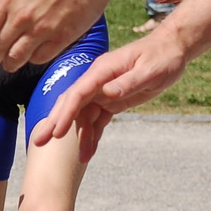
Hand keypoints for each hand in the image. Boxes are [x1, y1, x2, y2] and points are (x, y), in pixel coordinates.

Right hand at [31, 24, 190, 159]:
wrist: (171, 50)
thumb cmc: (162, 57)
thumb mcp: (150, 70)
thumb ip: (129, 82)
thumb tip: (108, 93)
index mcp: (103, 70)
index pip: (78, 93)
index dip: (65, 113)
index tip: (56, 132)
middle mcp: (98, 80)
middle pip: (72, 103)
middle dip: (55, 123)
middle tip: (39, 142)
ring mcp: (103, 90)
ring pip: (84, 116)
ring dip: (78, 136)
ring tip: (77, 160)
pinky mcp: (111, 100)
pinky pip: (98, 119)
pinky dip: (93, 135)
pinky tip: (90, 152)